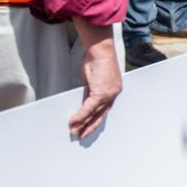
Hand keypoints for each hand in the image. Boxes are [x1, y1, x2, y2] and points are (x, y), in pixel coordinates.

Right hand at [69, 20, 122, 139]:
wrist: (100, 50)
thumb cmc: (97, 60)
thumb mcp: (92, 79)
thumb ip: (89, 92)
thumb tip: (83, 103)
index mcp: (113, 90)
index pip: (104, 109)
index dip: (96, 120)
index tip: (89, 128)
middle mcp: (113, 93)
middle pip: (101, 115)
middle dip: (90, 126)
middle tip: (81, 136)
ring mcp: (108, 94)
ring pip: (94, 114)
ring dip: (83, 124)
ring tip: (74, 132)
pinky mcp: (101, 92)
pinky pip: (89, 108)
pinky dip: (80, 115)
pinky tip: (73, 122)